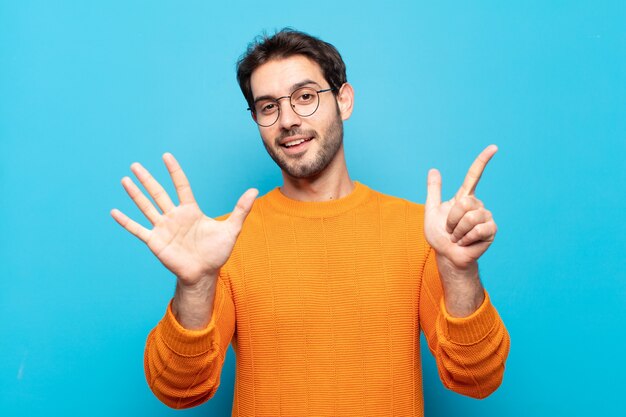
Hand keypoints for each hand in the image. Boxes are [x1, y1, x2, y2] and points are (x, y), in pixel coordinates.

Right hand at [111, 153, 257, 286]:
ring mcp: (163, 228)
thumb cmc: (217, 252)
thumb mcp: (232, 229)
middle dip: (147, 179)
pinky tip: (114, 212)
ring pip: (147, 207)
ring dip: (135, 194)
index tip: (166, 156)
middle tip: (135, 165)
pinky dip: (126, 221)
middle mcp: (174, 217)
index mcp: (190, 211)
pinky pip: (138, 229)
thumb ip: (241, 209)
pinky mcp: (155, 242)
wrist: (204, 274)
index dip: (174, 171)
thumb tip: (254, 190)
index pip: (181, 186)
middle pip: (158, 193)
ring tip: (125, 180)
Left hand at [424, 145, 497, 269]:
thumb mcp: (431, 211)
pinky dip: (466, 238)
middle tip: (451, 230)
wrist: (447, 255)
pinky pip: (478, 229)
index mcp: (464, 198)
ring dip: (458, 231)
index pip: (474, 176)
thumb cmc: (439, 236)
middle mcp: (477, 205)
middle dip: (452, 219)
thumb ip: (433, 191)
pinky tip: (466, 243)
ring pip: (470, 217)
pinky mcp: (491, 230)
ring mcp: (486, 217)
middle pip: (464, 203)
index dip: (483, 161)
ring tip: (458, 237)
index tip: (494, 147)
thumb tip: (434, 169)